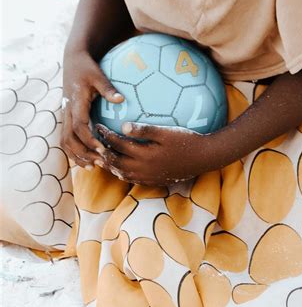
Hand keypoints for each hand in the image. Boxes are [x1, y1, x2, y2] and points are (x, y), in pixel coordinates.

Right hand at [61, 49, 123, 168]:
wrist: (73, 61)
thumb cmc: (88, 68)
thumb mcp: (98, 75)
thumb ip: (108, 88)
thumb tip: (122, 100)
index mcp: (76, 102)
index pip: (80, 126)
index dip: (90, 140)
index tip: (103, 149)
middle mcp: (68, 110)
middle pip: (70, 138)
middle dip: (83, 153)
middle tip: (100, 162)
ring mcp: (65, 114)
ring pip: (65, 141)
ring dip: (76, 155)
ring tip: (92, 166)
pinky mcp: (66, 116)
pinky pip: (65, 137)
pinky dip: (73, 150)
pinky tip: (85, 159)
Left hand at [94, 122, 214, 185]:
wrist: (203, 158)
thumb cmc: (185, 140)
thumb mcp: (166, 131)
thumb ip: (144, 129)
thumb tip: (123, 125)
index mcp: (144, 154)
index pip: (117, 145)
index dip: (105, 135)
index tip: (97, 126)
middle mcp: (142, 168)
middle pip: (115, 162)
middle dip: (102, 152)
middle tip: (94, 142)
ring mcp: (148, 177)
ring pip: (121, 173)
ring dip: (110, 165)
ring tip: (102, 156)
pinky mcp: (153, 181)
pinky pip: (132, 179)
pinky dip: (122, 173)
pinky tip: (121, 167)